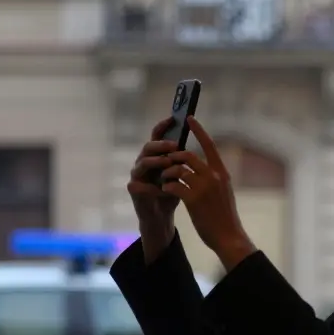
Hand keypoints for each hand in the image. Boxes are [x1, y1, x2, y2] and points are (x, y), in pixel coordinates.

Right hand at [127, 117, 182, 234]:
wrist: (161, 216)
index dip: (163, 127)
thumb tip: (200, 141)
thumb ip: (184, 160)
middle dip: (161, 145)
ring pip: (142, 163)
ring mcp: (137, 175)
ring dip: (156, 162)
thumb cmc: (172, 192)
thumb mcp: (181, 174)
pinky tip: (164, 189)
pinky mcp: (134, 190)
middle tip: (175, 146)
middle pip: (148, 147)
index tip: (174, 118)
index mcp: (156, 155)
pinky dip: (152, 187)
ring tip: (169, 164)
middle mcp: (143, 162)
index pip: (157, 137)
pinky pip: (139, 185)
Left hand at [159, 117, 257, 270]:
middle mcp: (214, 176)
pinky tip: (165, 191)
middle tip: (167, 163)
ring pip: (178, 169)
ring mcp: (203, 187)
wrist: (228, 236)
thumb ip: (215, 178)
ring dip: (167, 173)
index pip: (210, 145)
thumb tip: (203, 167)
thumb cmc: (225, 217)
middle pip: (188, 155)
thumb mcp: (224, 192)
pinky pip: (173, 185)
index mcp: (222, 173)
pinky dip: (166, 186)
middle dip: (174, 157)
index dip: (199, 130)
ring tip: (164, 179)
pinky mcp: (193, 199)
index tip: (189, 118)